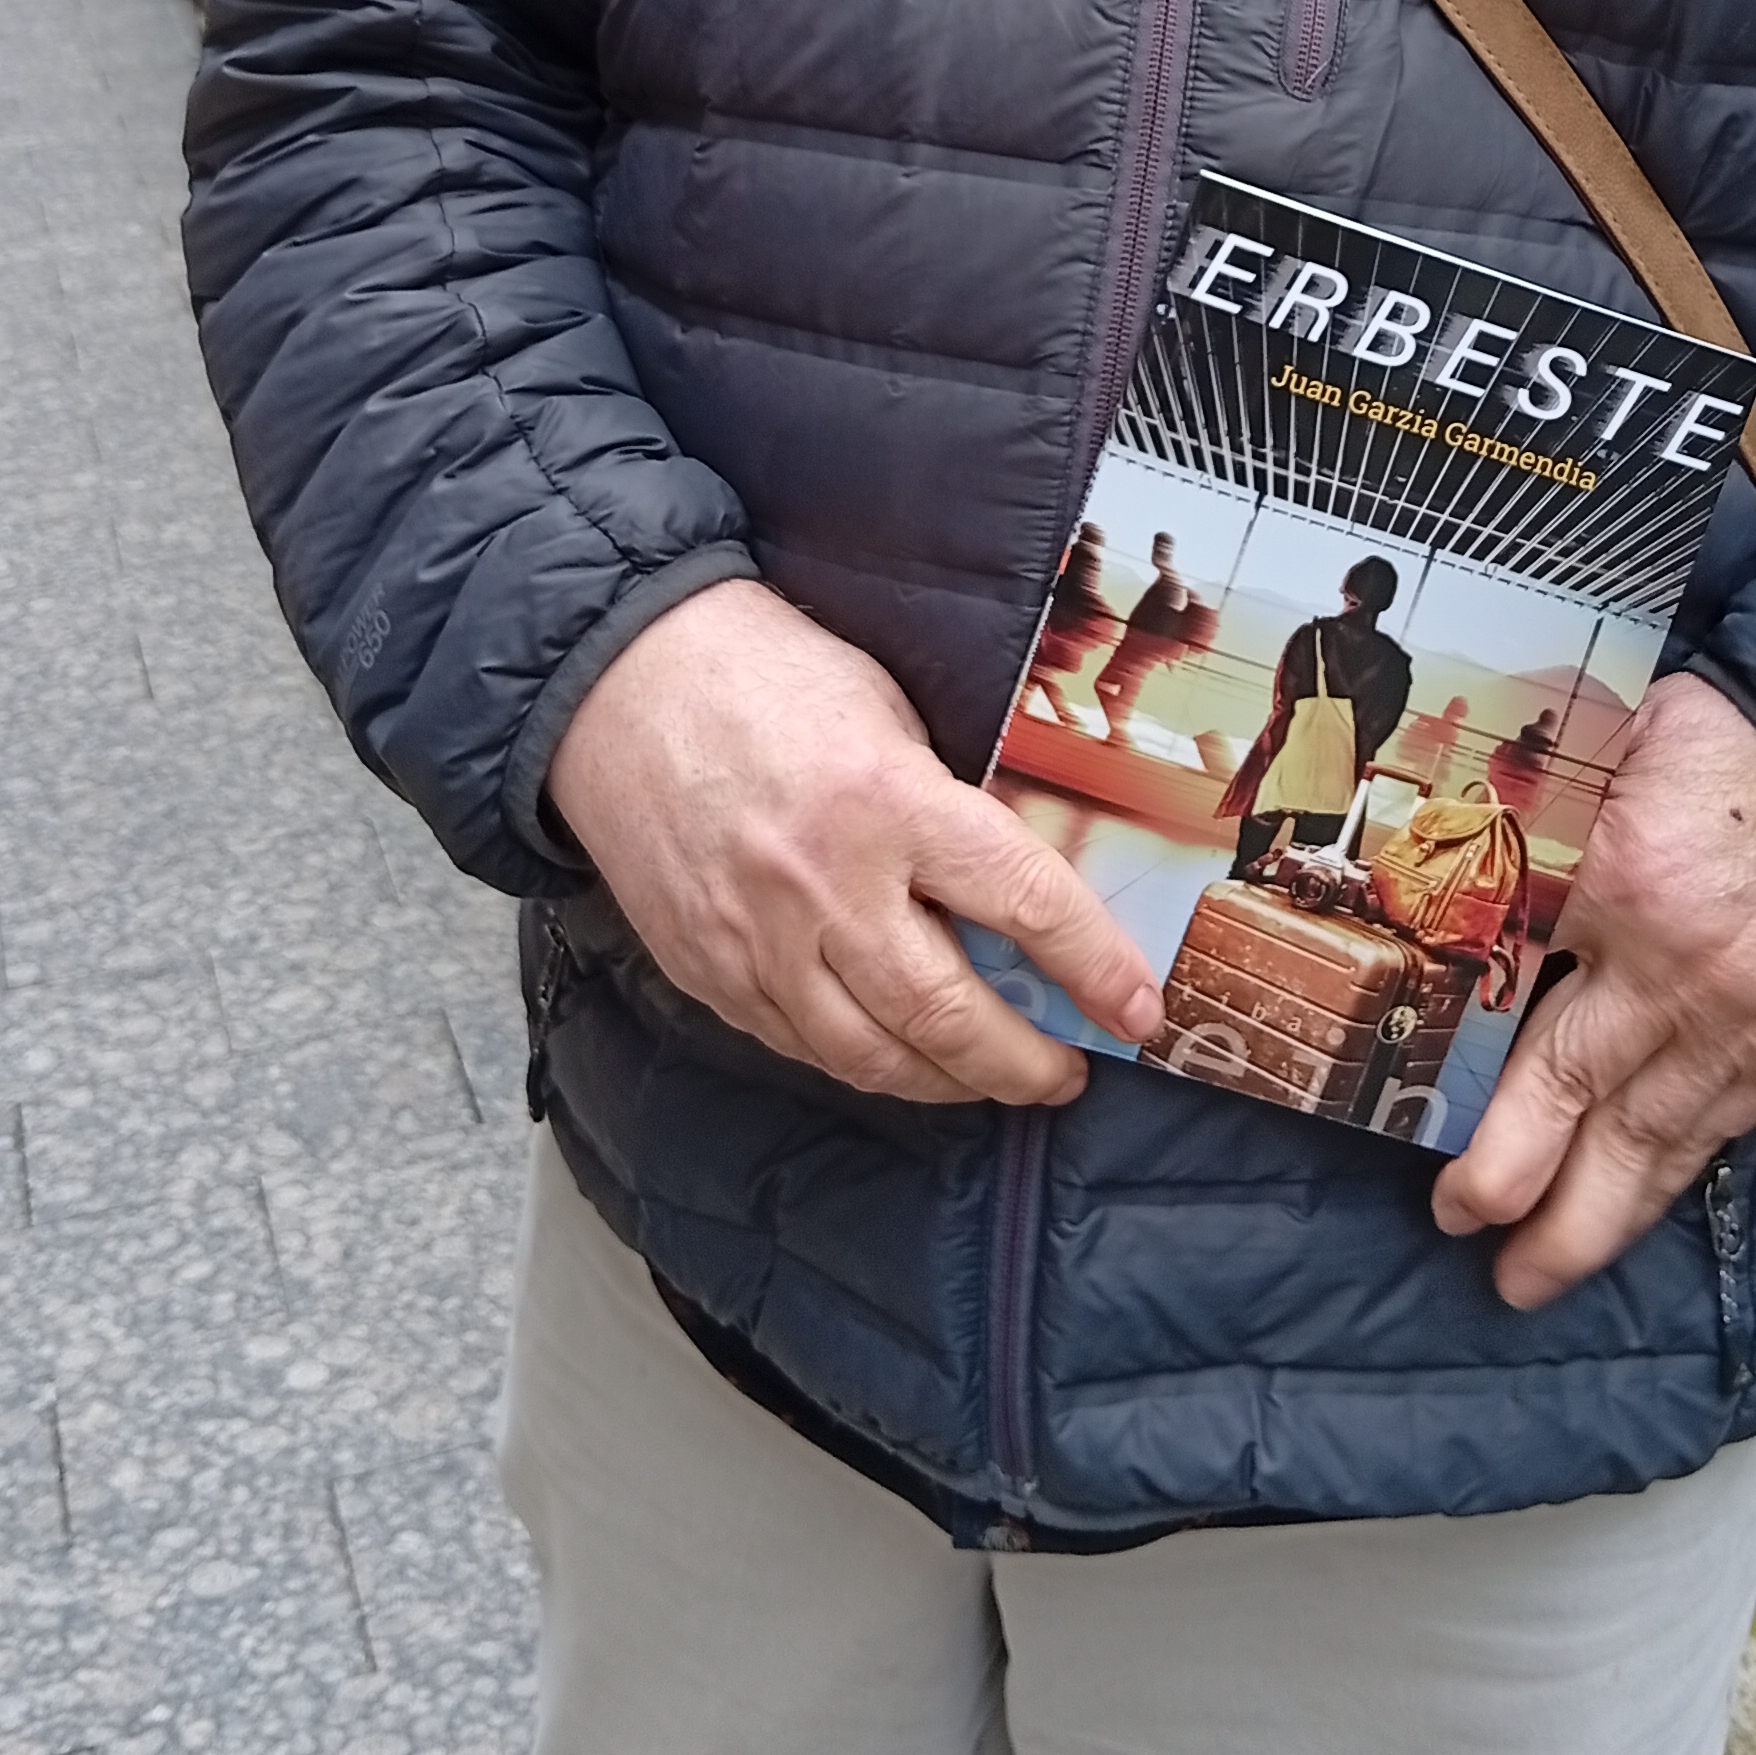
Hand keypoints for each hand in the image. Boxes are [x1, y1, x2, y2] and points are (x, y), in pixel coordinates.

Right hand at [546, 575, 1165, 1106]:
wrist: (617, 679)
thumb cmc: (763, 672)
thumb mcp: (886, 708)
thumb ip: (945, 802)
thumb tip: (1017, 888)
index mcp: (886, 800)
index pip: (1022, 903)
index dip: (1094, 968)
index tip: (1139, 1009)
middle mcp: (823, 886)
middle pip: (947, 1014)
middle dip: (1023, 1062)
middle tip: (1065, 1072)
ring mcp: (756, 941)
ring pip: (872, 1058)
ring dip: (948, 1082)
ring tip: (991, 1077)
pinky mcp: (706, 971)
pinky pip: (800, 1046)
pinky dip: (863, 1062)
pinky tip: (898, 1053)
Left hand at [1433, 675, 1755, 1310]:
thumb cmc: (1725, 741)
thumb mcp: (1612, 761)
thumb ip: (1553, 834)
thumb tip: (1474, 883)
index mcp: (1625, 895)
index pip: (1537, 1025)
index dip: (1492, 1112)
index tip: (1447, 1160)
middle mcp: (1682, 980)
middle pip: (1594, 1113)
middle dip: (1530, 1197)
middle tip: (1475, 1251)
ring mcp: (1747, 1022)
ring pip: (1664, 1146)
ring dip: (1600, 1222)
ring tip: (1542, 1277)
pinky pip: (1726, 1127)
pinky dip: (1676, 1179)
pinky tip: (1637, 1212)